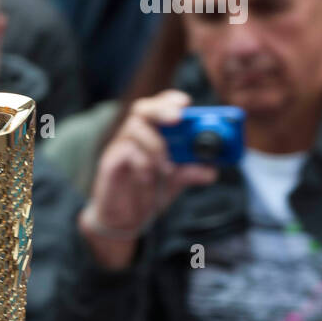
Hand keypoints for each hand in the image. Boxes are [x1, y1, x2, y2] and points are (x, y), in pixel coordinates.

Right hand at [79, 89, 217, 266]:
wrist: (124, 221)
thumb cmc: (147, 194)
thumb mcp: (175, 183)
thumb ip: (191, 173)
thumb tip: (212, 170)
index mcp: (151, 133)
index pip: (158, 105)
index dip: (171, 100)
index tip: (186, 103)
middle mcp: (133, 136)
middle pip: (142, 109)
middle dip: (162, 109)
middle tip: (178, 118)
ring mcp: (119, 148)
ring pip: (134, 129)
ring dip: (156, 144)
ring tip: (167, 168)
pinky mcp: (109, 164)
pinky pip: (125, 152)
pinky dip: (142, 163)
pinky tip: (149, 178)